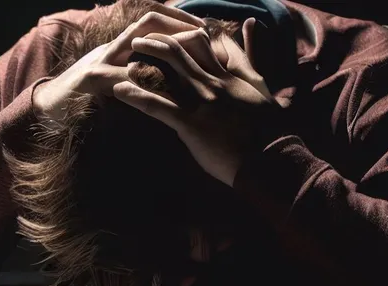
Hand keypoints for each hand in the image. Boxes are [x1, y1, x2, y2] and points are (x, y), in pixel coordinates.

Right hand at [32, 6, 204, 120]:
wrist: (47, 111)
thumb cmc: (86, 99)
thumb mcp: (115, 79)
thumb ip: (139, 72)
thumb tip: (172, 72)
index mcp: (122, 47)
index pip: (155, 19)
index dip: (181, 19)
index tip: (208, 28)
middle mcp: (113, 47)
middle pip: (149, 21)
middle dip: (179, 25)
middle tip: (206, 35)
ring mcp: (101, 61)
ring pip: (137, 42)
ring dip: (165, 45)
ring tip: (192, 52)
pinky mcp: (90, 81)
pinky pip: (120, 76)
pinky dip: (141, 79)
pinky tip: (163, 85)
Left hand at [112, 18, 280, 186]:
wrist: (269, 161)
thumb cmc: (269, 130)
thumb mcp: (264, 86)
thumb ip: (253, 55)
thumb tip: (252, 22)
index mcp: (232, 75)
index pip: (208, 41)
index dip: (188, 32)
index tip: (172, 30)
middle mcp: (215, 82)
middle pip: (181, 47)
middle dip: (157, 40)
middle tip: (138, 41)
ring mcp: (203, 102)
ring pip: (167, 69)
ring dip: (142, 60)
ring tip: (124, 57)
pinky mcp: (191, 124)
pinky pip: (157, 105)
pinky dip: (135, 95)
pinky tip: (118, 90)